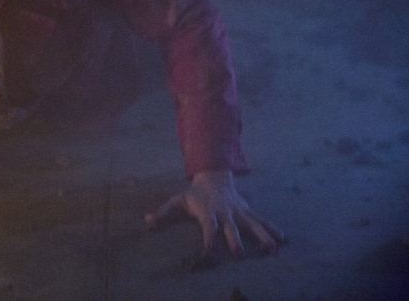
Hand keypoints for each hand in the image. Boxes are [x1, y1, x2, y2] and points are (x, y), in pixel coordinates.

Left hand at [144, 170, 285, 257]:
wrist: (214, 177)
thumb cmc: (195, 194)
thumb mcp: (178, 200)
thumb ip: (164, 212)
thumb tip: (147, 220)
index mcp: (208, 211)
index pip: (208, 225)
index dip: (208, 236)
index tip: (209, 249)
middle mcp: (225, 212)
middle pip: (231, 228)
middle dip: (235, 240)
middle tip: (239, 255)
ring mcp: (239, 212)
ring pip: (252, 224)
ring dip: (263, 236)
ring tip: (273, 250)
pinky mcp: (248, 212)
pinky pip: (262, 221)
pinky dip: (274, 229)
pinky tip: (285, 240)